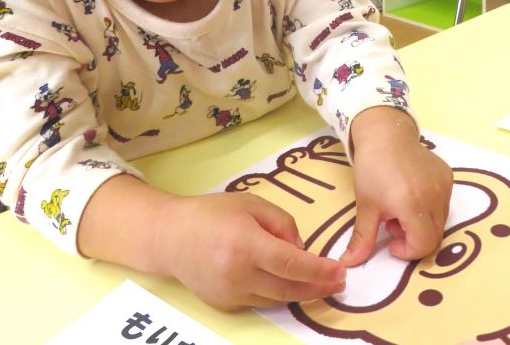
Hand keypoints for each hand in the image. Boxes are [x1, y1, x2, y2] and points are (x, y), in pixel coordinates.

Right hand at [154, 192, 345, 309]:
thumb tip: (301, 249)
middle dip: (318, 287)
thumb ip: (282, 223)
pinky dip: (276, 293)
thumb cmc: (212, 214)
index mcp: (246, 244)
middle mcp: (238, 274)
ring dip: (301, 293)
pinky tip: (287, 282)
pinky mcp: (224, 304)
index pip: (292, 264)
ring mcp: (230, 293)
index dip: (319, 270)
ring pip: (276, 299)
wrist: (170, 237)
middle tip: (339, 282)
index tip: (340, 271)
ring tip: (320, 283)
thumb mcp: (252, 204)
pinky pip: (259, 301)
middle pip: (289, 289)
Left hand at [340, 107, 452, 266]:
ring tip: (400, 209)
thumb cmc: (372, 170)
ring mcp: (445, 186)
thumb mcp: (366, 206)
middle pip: (434, 236)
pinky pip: (444, 204)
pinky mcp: (448, 177)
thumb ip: (362, 238)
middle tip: (392, 224)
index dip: (407, 251)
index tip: (391, 242)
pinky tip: (411, 195)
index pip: (424, 245)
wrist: (386, 135)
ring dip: (422, 224)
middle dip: (413, 239)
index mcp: (413, 205)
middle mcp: (435, 196)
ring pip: (441, 221)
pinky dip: (429, 209)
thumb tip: (347, 264)